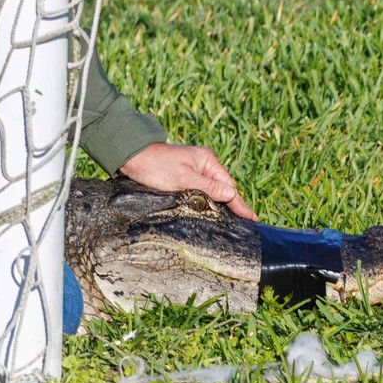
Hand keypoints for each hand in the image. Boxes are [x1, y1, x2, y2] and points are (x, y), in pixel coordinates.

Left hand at [118, 142, 253, 219]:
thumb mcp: (182, 178)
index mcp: (207, 161)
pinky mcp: (183, 176)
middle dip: (231, 205)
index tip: (252, 218)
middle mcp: (203, 164)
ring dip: (219, 204)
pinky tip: (211, 211)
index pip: (228, 186)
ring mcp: (193, 170)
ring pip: (211, 190)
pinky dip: (206, 200)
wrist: (130, 157)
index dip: (239, 204)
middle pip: (222, 188)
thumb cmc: (155, 166)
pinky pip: (201, 190)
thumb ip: (207, 187)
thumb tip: (231, 195)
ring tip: (232, 221)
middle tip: (244, 225)